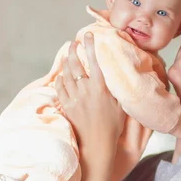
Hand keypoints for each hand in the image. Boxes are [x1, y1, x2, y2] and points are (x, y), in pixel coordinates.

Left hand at [55, 33, 125, 180]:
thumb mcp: (120, 106)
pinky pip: (60, 89)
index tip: (88, 35)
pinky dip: (60, 80)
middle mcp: (85, 91)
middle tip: (73, 43)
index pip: (94, 61)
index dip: (90, 46)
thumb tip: (118, 77)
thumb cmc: (113, 127)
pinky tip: (61, 76)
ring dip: (66, 63)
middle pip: (76, 65)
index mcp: (100, 88)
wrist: (97, 145)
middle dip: (74, 50)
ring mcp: (74, 99)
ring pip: (66, 75)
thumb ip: (117, 90)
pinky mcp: (67, 107)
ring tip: (67, 55)